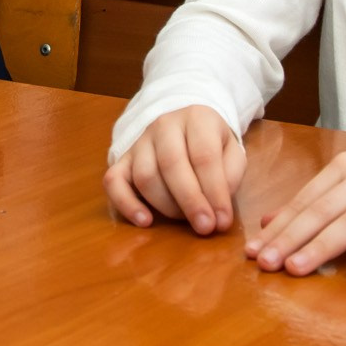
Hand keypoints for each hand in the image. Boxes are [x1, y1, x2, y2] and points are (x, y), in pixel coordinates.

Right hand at [103, 105, 245, 234]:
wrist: (182, 122)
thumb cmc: (211, 143)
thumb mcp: (231, 151)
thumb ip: (230, 176)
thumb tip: (219, 210)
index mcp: (197, 118)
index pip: (204, 155)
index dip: (214, 191)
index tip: (222, 221)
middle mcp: (164, 125)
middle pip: (171, 164)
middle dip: (190, 201)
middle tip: (205, 227)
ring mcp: (140, 141)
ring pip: (144, 176)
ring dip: (166, 205)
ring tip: (184, 219)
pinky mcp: (122, 159)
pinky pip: (114, 180)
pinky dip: (125, 204)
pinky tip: (145, 221)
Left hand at [245, 150, 345, 277]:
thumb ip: (311, 204)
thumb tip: (268, 223)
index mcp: (345, 168)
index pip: (306, 200)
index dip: (280, 227)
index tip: (254, 251)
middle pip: (324, 211)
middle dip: (292, 238)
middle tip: (267, 263)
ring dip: (322, 247)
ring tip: (297, 269)